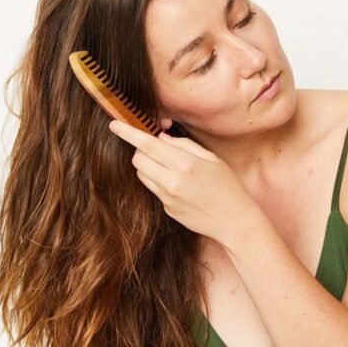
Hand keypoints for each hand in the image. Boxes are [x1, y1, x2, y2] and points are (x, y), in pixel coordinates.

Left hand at [108, 120, 257, 244]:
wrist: (233, 221)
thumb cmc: (227, 185)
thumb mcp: (211, 158)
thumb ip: (183, 145)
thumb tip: (161, 138)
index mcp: (185, 164)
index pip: (148, 144)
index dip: (128, 133)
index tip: (114, 125)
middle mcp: (172, 181)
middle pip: (138, 159)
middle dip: (142, 150)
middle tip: (157, 148)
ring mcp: (167, 198)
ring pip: (141, 174)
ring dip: (148, 166)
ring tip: (169, 167)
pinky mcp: (166, 209)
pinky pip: (152, 189)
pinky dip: (158, 180)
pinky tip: (178, 184)